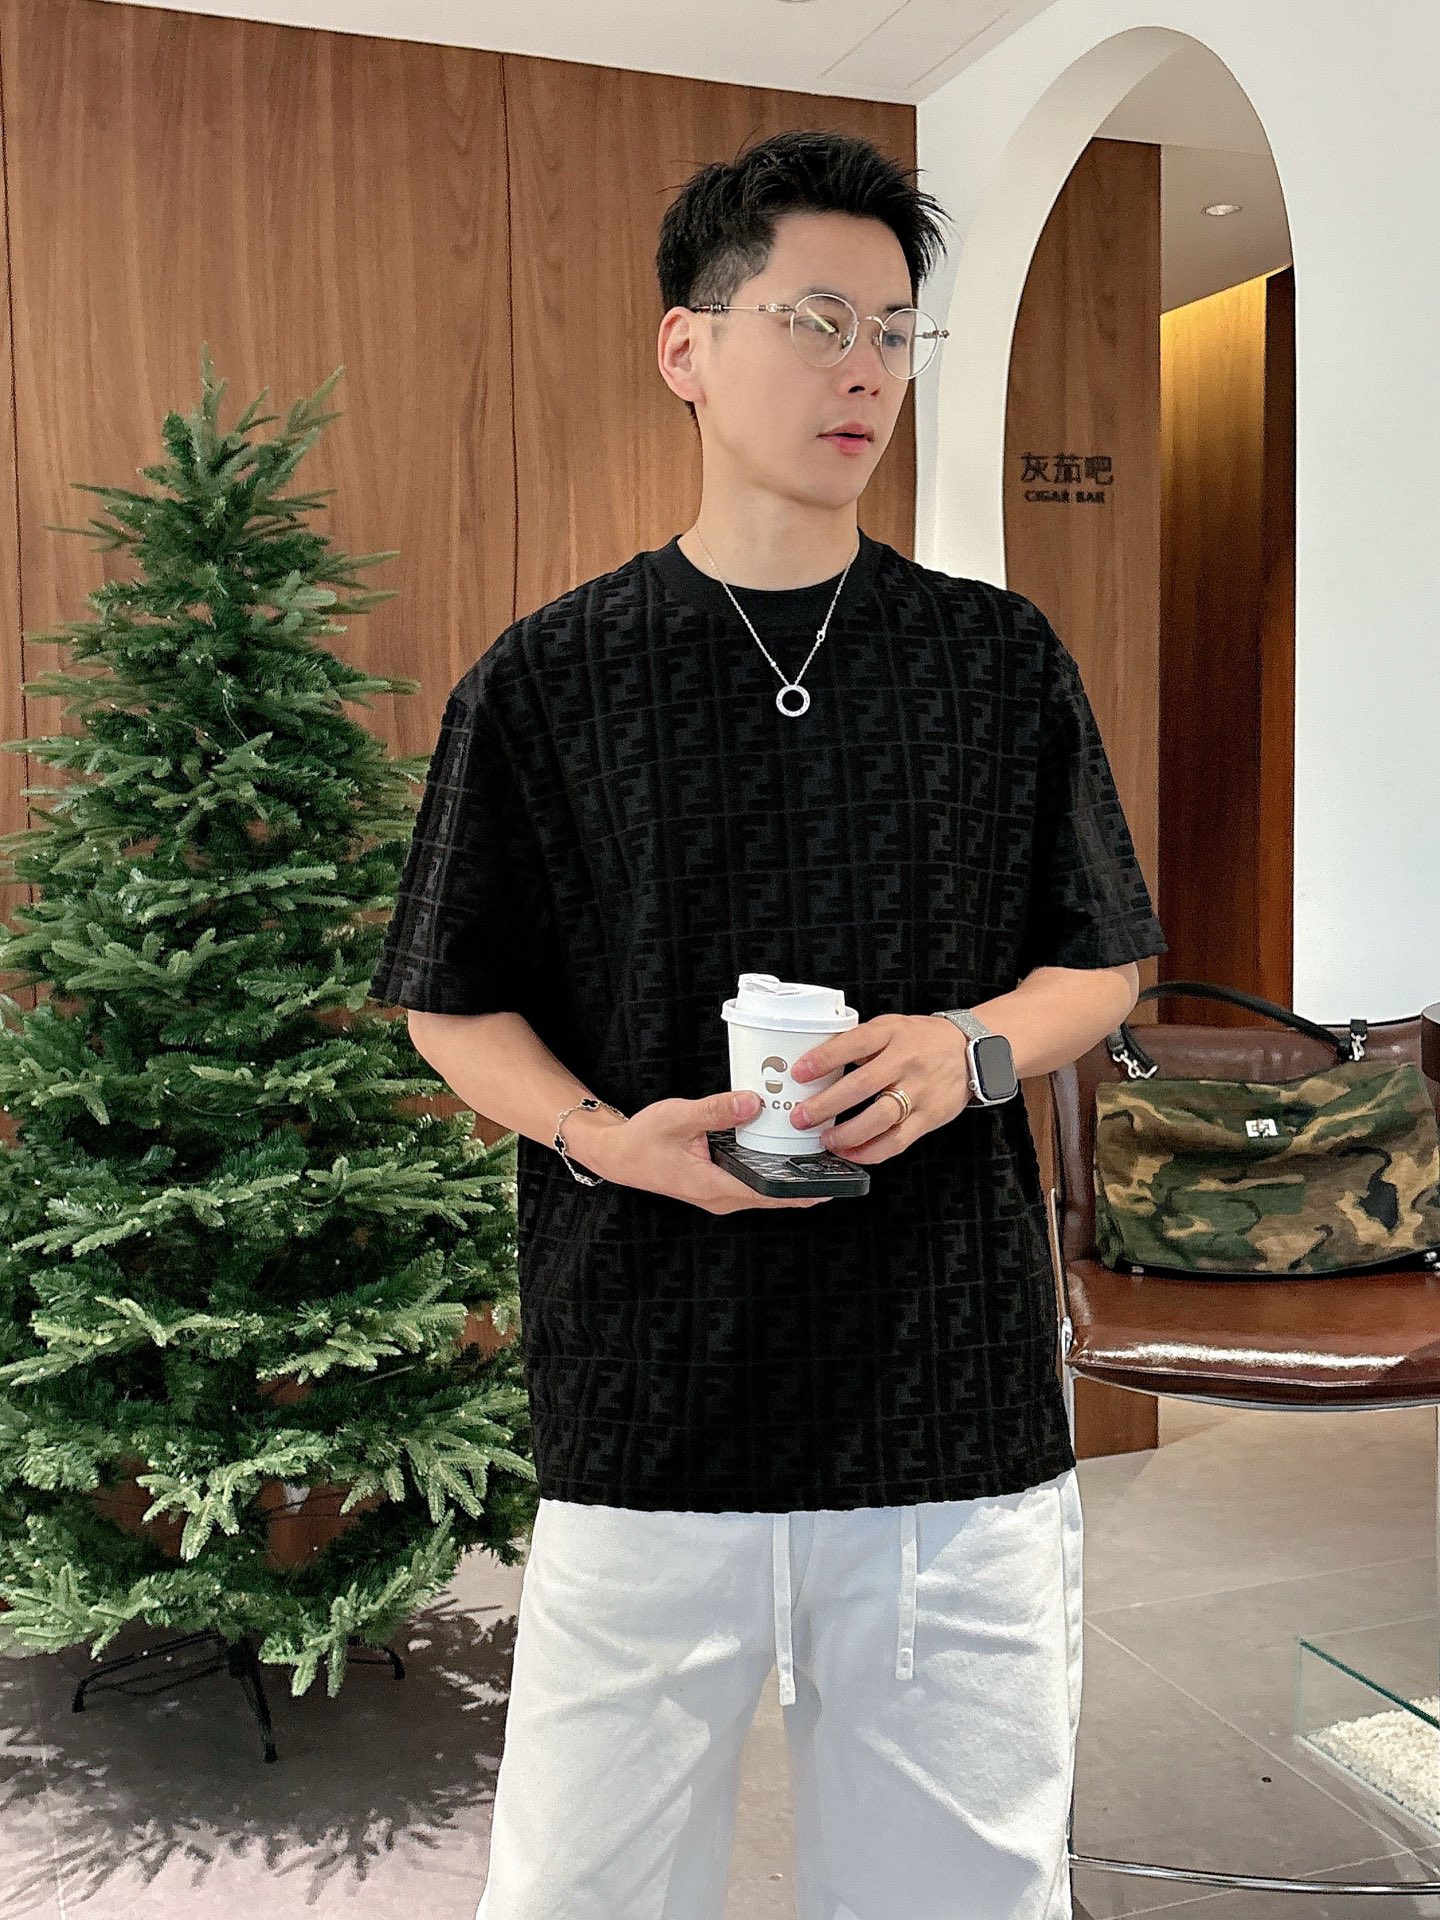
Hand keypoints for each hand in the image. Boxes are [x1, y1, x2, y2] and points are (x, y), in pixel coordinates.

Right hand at [584, 1088, 833, 1213]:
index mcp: (713, 1187)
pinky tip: (785, 1153)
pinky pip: (753, 1181)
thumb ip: (716, 1111)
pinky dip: (771, 1170)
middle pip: (773, 1195)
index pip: (767, 1193)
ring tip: (820, 1159)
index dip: (801, 1190)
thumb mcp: (678, 1118)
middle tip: (837, 1165)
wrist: (617, 1154)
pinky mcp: (718, 1184)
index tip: (831, 1183)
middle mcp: (721, 1197)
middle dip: (804, 1182)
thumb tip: (752, 1104)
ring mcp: (720, 1194)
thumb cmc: (643, 1139)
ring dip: (789, 1177)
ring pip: (764, 1190)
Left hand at [787, 1013, 972, 1163]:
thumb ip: (859, 1042)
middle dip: (826, 1104)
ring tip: (825, 1139)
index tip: (799, 1072)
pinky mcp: (929, 1117)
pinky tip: (851, 1153)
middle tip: (801, 1117)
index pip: (854, 1043)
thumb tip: (816, 1062)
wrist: (970, 1051)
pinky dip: (871, 1151)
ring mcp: (919, 1092)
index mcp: (891, 1034)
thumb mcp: (890, 1027)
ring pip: (880, 1118)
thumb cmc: (922, 1040)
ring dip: (848, 1134)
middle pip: (862, 1085)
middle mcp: (906, 1062)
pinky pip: (897, 1141)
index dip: (823, 1058)